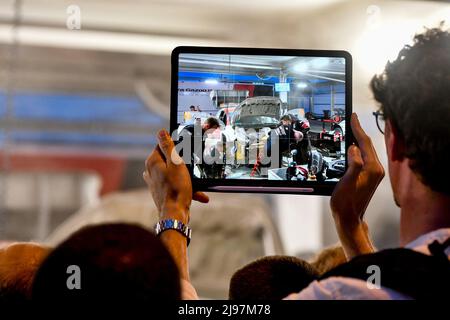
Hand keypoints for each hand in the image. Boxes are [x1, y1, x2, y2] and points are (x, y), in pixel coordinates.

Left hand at [143, 129, 208, 222]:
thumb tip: (161, 132)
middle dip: (183, 163)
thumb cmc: (176, 188)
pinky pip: (175, 185)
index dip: (176, 145)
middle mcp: (150, 171)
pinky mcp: (161, 191)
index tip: (186, 150)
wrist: (175, 214)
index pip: (163, 144)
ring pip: (174, 173)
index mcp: (152, 161)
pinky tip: (198, 194)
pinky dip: (185, 188)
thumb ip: (168, 146)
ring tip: (196, 183)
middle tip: (192, 167)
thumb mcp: (176, 163)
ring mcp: (155, 182)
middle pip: (169, 159)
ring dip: (187, 177)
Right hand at [330, 113, 384, 257]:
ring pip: (366, 151)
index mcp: (372, 169)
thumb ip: (354, 164)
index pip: (365, 143)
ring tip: (351, 130)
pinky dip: (358, 150)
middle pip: (368, 145)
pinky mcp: (369, 178)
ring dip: (358, 140)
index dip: (358, 128)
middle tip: (351, 119)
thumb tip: (355, 148)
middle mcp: (376, 170)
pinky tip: (352, 148)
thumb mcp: (346, 182)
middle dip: (359, 131)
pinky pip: (364, 158)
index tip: (353, 117)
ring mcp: (373, 174)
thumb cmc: (346, 203)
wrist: (349, 219)